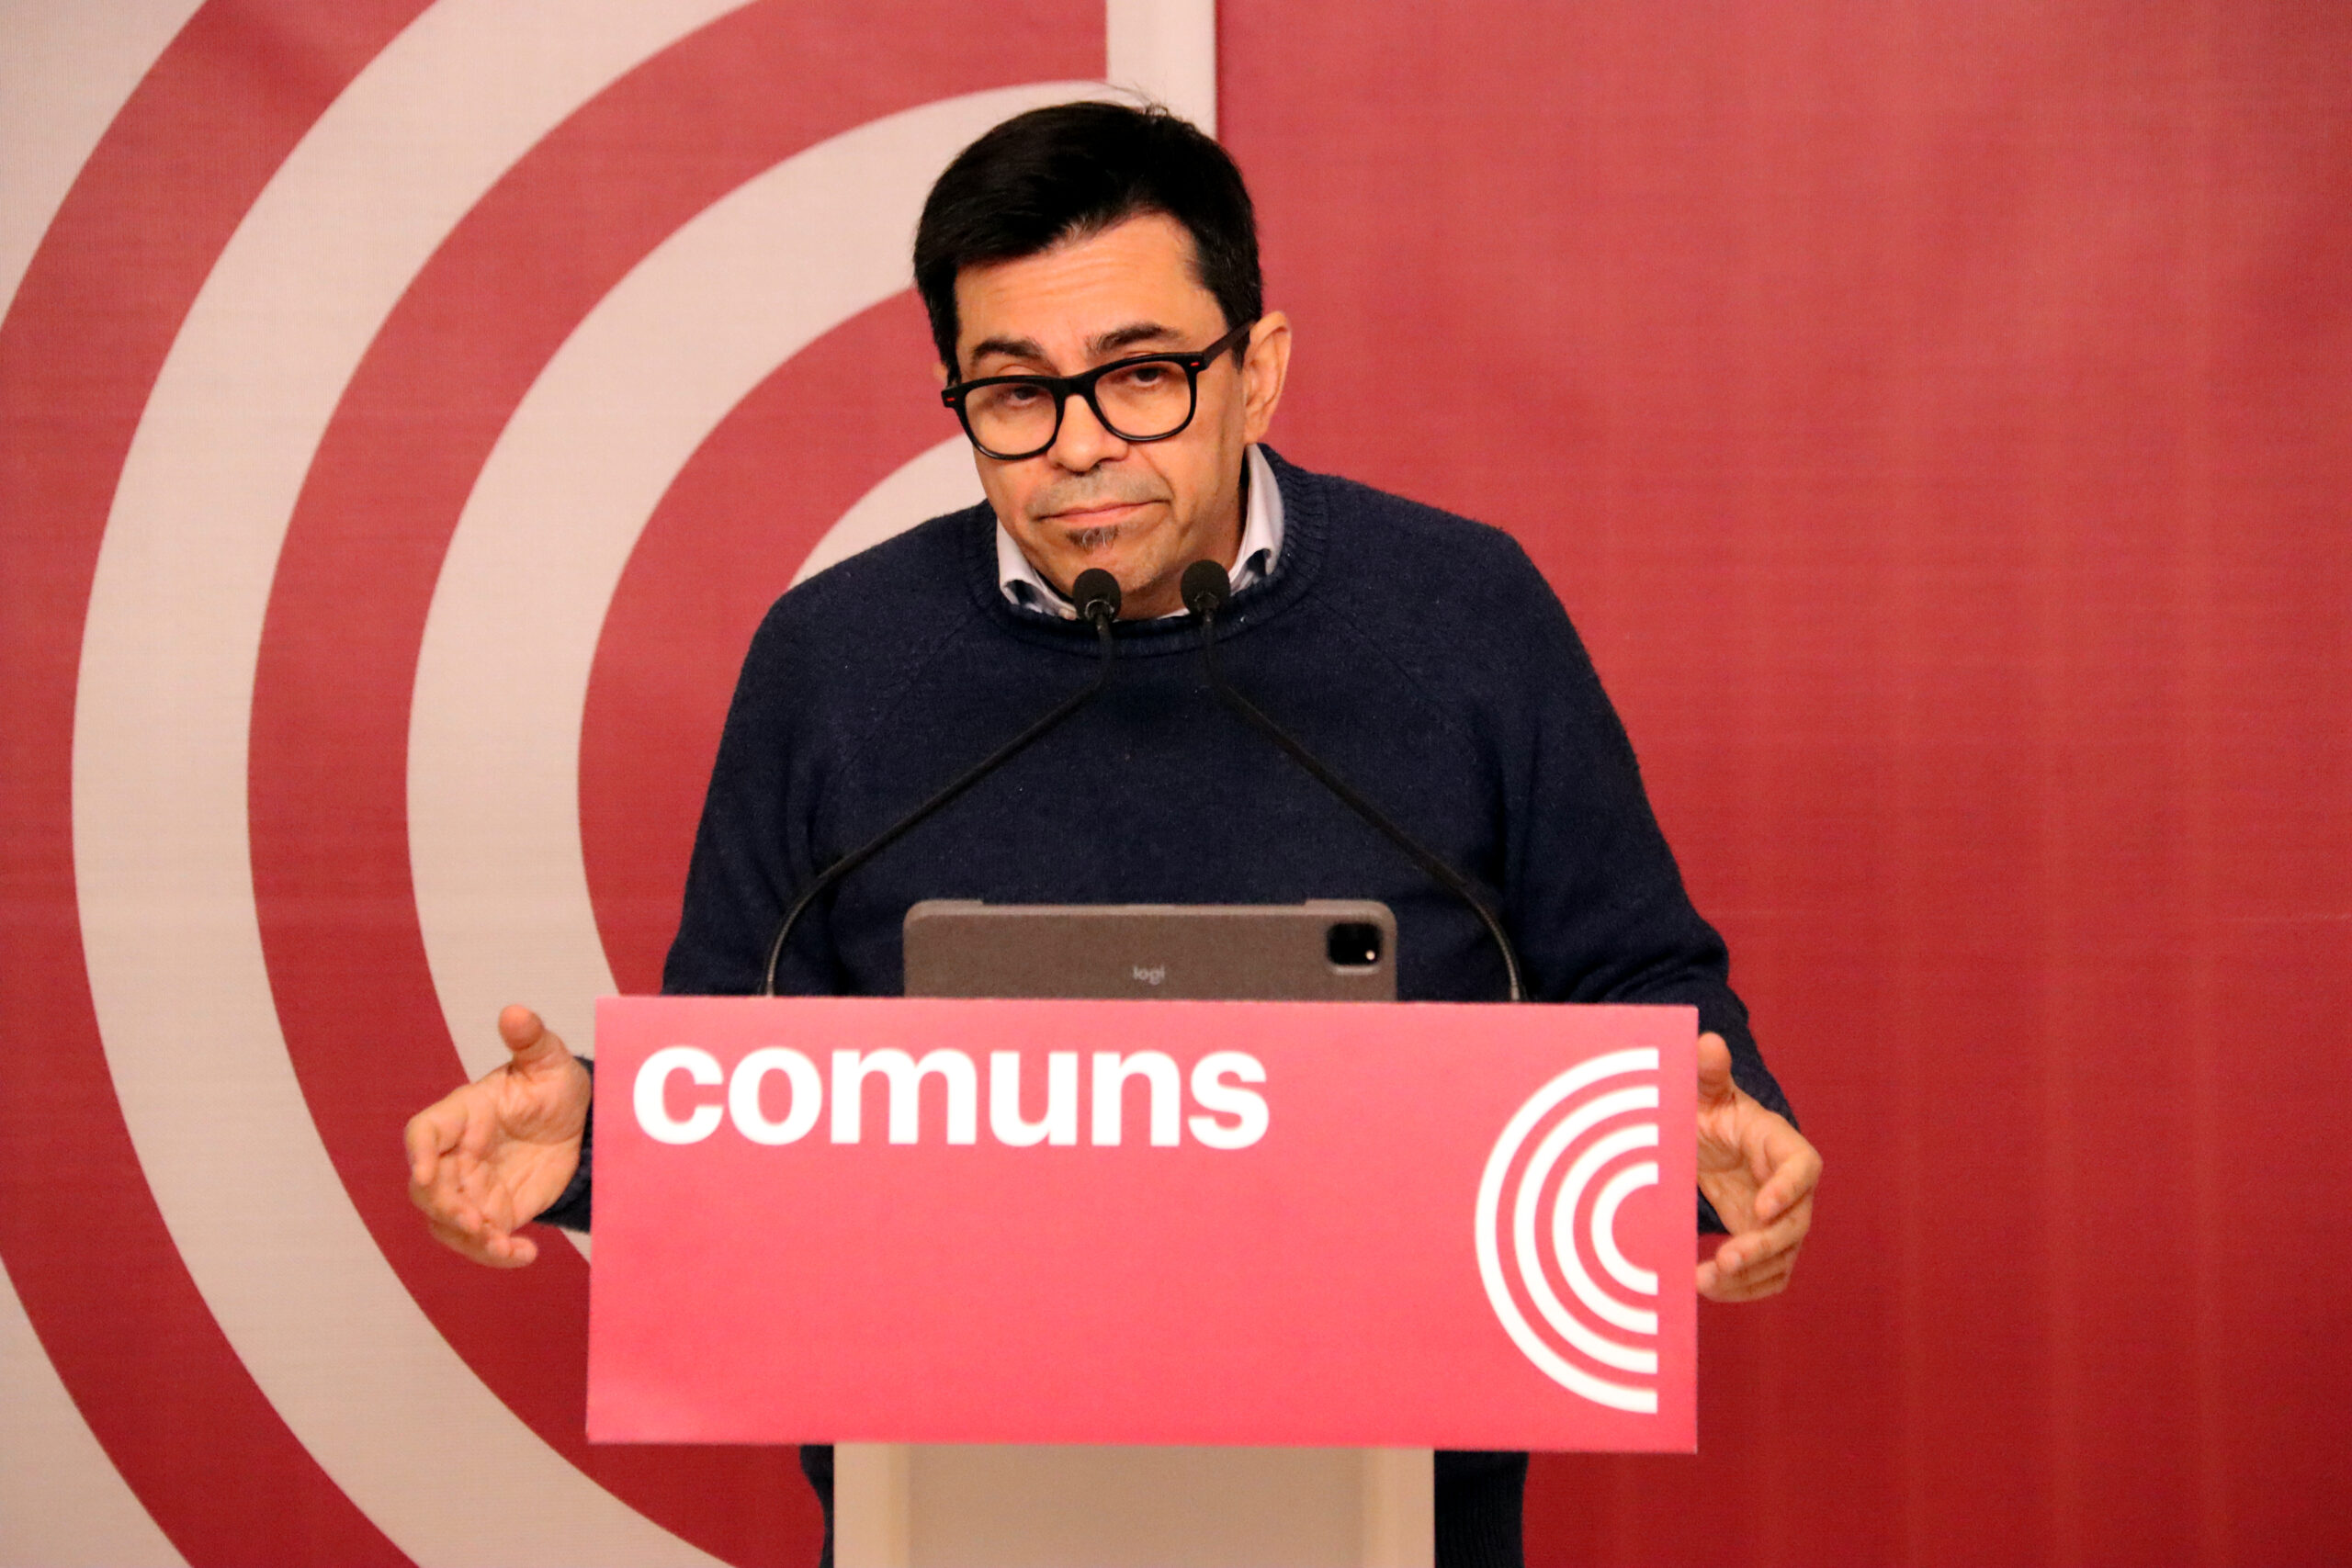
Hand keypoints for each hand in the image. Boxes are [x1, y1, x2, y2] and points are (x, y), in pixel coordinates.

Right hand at [404, 1006, 590, 1267]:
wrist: (579, 1124)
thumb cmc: (553, 1084)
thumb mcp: (549, 1060)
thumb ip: (531, 1039)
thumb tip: (515, 1012)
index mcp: (462, 1115)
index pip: (424, 1133)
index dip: (420, 1154)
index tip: (429, 1173)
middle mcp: (457, 1155)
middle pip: (428, 1189)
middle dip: (445, 1208)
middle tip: (477, 1222)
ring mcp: (471, 1188)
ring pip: (447, 1223)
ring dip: (468, 1239)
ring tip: (503, 1244)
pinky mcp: (493, 1213)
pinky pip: (482, 1242)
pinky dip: (496, 1253)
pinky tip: (525, 1254)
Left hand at [1694, 1031, 1818, 1301]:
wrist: (1708, 1140)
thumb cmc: (1712, 1109)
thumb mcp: (1705, 1089)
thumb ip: (1709, 1070)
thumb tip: (1708, 1042)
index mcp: (1784, 1148)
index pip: (1802, 1169)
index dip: (1786, 1189)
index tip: (1761, 1207)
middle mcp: (1791, 1191)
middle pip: (1794, 1225)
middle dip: (1763, 1246)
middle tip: (1727, 1260)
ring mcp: (1780, 1223)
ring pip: (1782, 1259)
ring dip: (1750, 1277)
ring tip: (1707, 1281)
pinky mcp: (1764, 1247)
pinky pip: (1767, 1277)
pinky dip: (1743, 1290)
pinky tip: (1709, 1289)